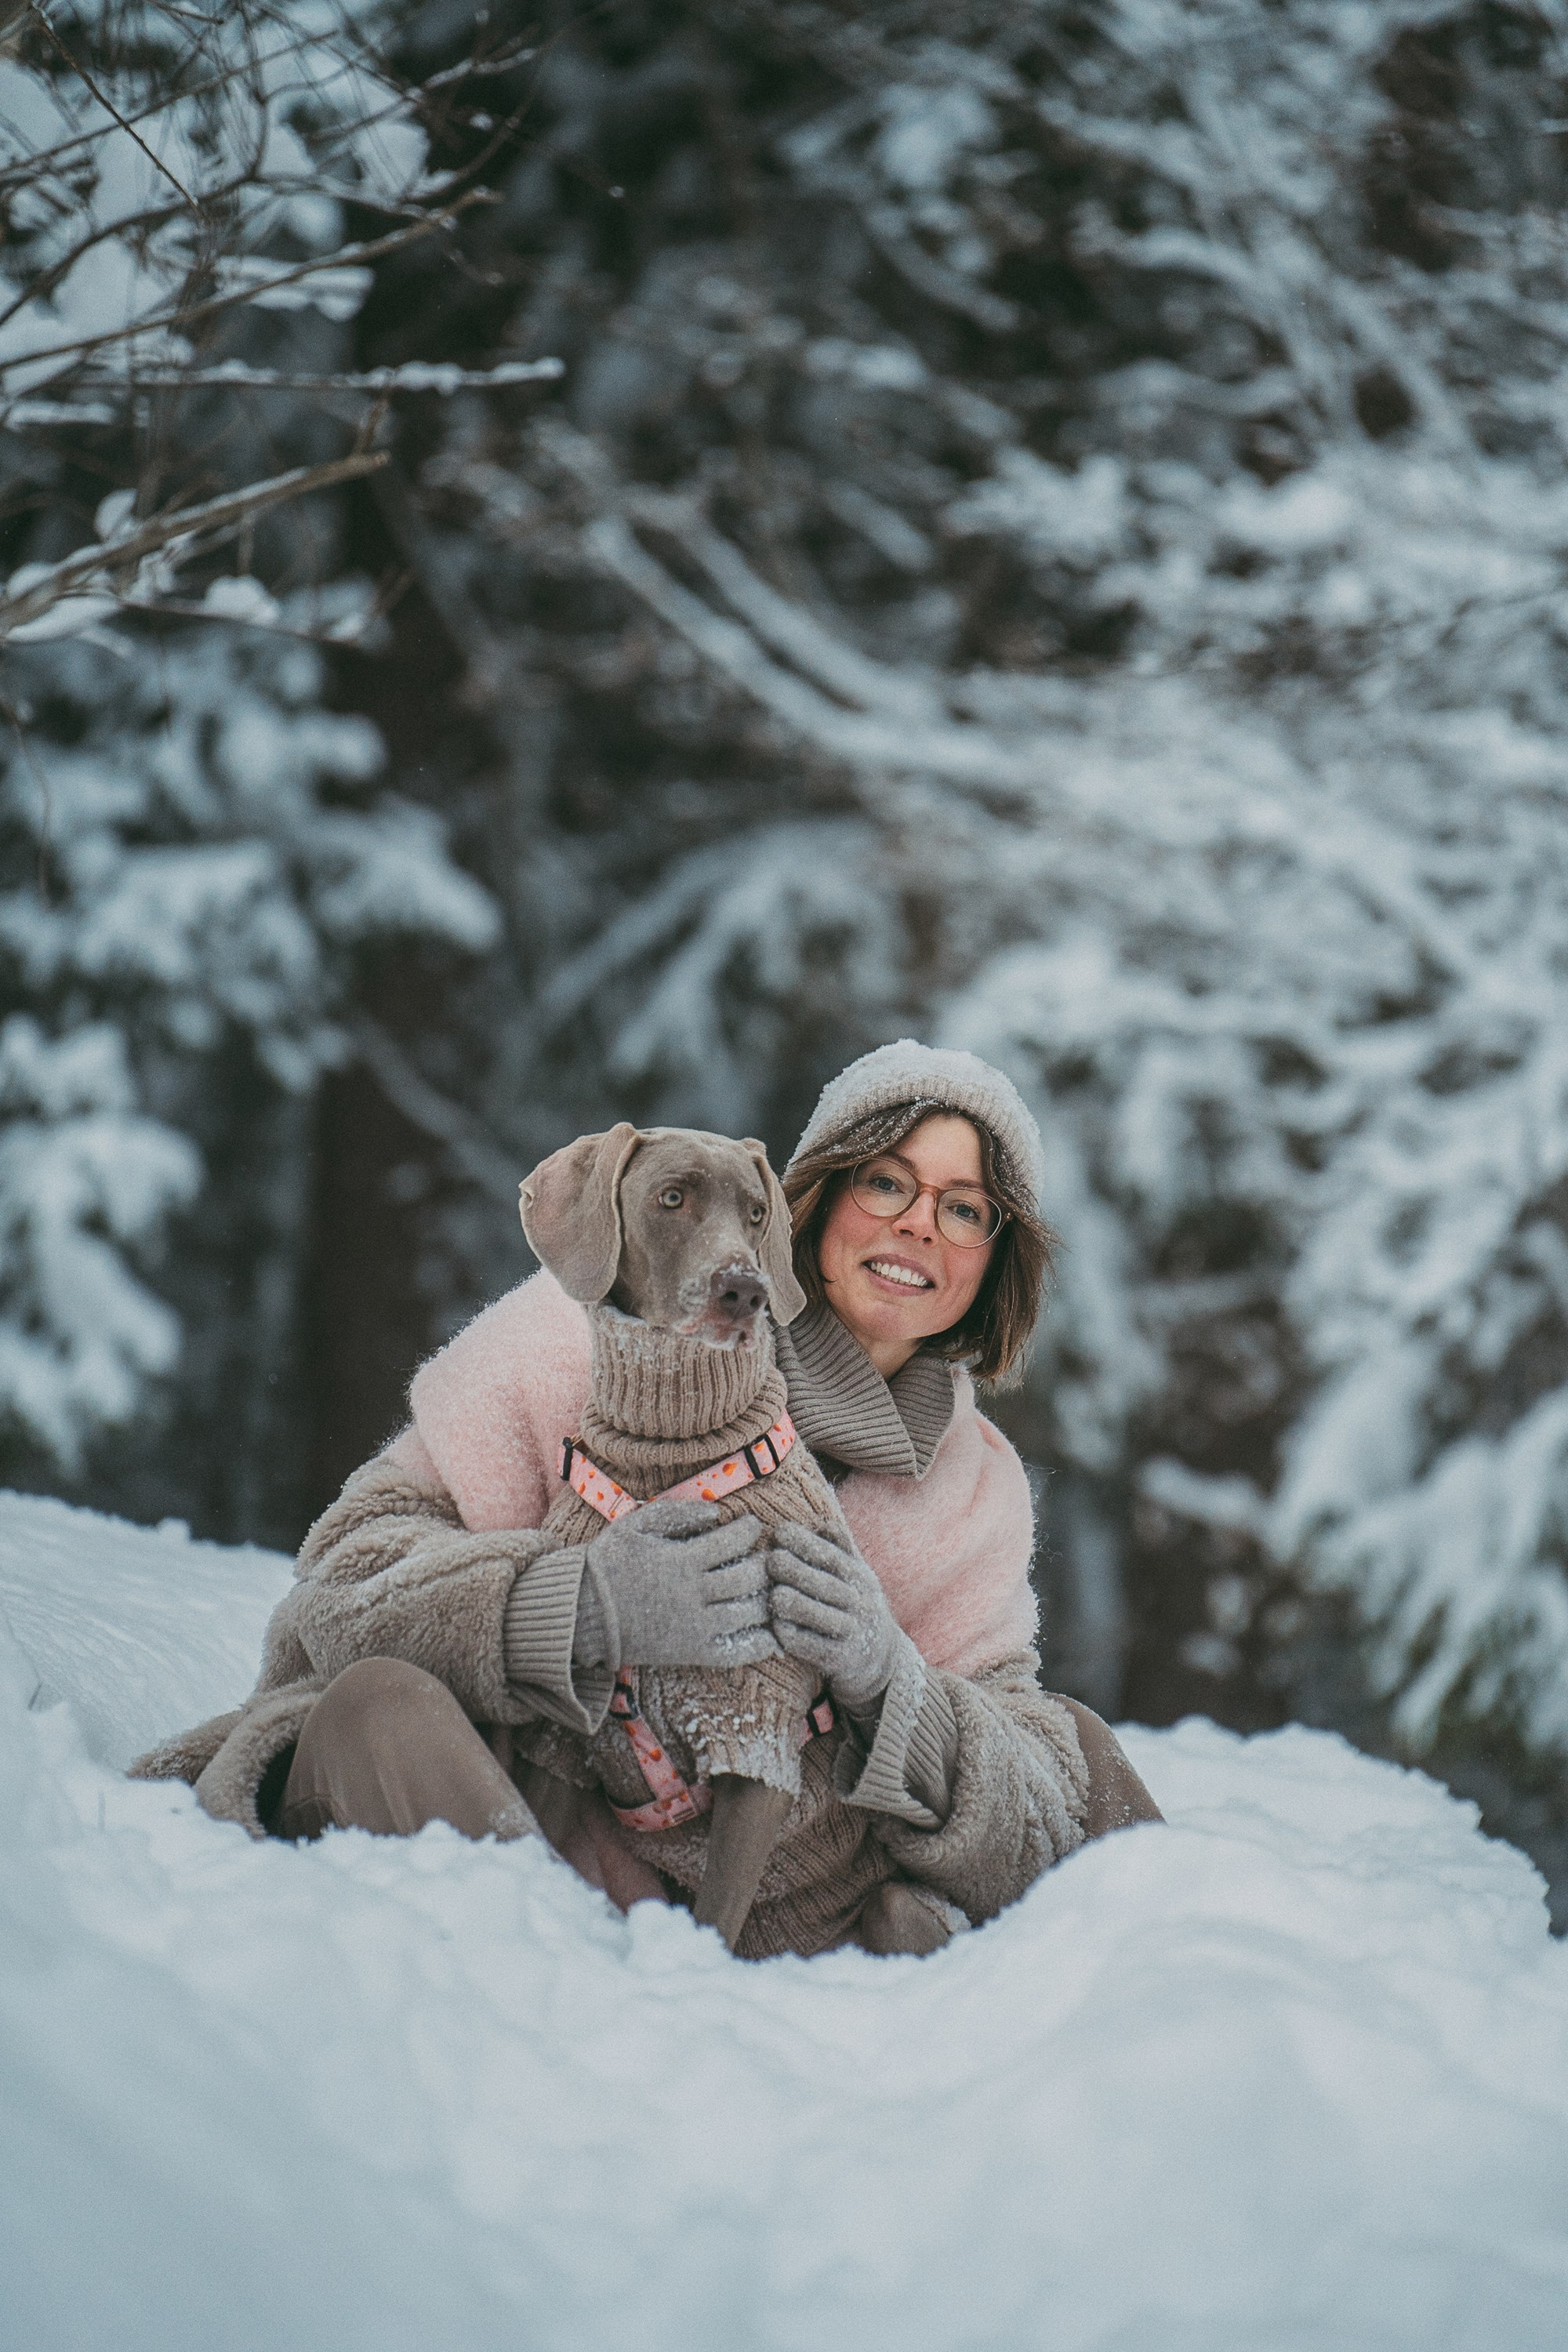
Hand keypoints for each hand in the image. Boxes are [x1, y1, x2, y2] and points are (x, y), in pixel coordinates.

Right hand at [584, 1496, 775, 1670]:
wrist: (583, 1613)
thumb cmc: (609, 1563)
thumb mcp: (635, 1525)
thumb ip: (677, 1513)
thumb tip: (717, 1512)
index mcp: (681, 1561)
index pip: (734, 1541)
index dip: (750, 1530)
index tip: (752, 1526)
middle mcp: (693, 1595)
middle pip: (749, 1577)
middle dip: (763, 1563)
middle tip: (763, 1557)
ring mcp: (695, 1627)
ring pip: (750, 1613)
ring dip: (765, 1598)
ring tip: (765, 1588)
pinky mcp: (692, 1653)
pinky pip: (738, 1652)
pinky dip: (760, 1644)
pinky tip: (771, 1633)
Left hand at [767, 1522, 905, 1713]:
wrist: (882, 1661)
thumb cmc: (858, 1609)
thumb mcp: (859, 1579)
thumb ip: (842, 1551)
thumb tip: (823, 1521)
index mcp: (862, 1580)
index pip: (833, 1557)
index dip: (807, 1543)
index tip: (780, 1531)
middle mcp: (861, 1605)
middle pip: (827, 1585)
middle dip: (797, 1570)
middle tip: (771, 1560)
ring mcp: (853, 1634)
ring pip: (821, 1617)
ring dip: (796, 1605)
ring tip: (774, 1594)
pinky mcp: (841, 1661)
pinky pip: (815, 1648)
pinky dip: (795, 1637)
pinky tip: (778, 1627)